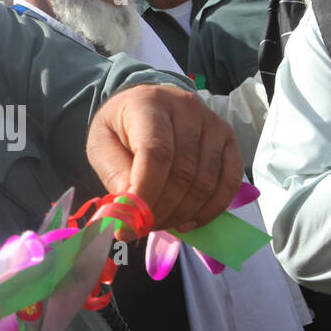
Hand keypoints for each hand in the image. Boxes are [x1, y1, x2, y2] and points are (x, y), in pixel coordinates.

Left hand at [87, 83, 242, 230]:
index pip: (156, 153)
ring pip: (206, 181)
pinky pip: (229, 181)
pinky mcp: (229, 139)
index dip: (146, 193)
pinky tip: (188, 222)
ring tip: (160, 223)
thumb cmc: (122, 128)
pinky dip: (210, 210)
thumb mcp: (101, 145)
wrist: (147, 105)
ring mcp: (213, 123)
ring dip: (183, 213)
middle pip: (183, 172)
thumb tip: (130, 210)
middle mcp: (187, 108)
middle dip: (162, 209)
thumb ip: (113, 174)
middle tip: (143, 227)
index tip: (131, 222)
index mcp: (150, 104)